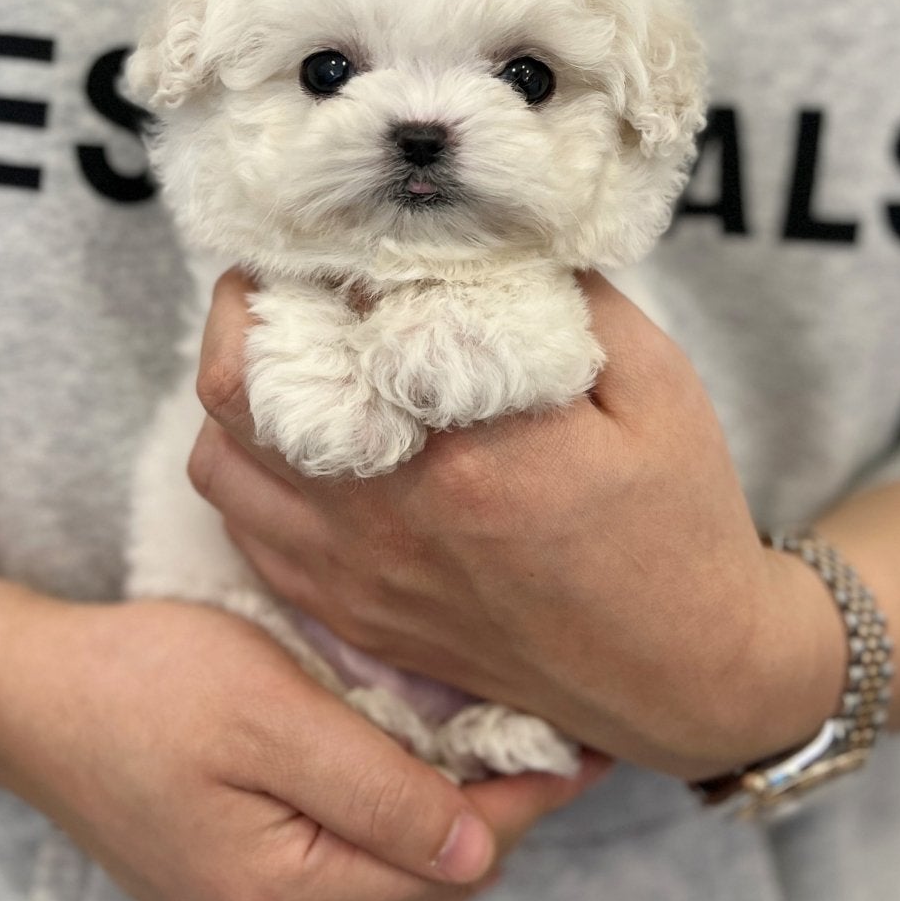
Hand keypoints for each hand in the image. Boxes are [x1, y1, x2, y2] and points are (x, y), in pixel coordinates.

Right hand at [0, 593, 608, 900]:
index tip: (587, 744)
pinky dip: (392, 834)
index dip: (526, 800)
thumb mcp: (271, 716)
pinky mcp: (229, 896)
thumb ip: (377, 789)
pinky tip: (415, 776)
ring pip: (392, 889)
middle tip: (556, 739)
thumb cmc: (144, 683)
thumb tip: (481, 848)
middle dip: (499, 816)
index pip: (448, 862)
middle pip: (427, 888)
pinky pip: (345, 879)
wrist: (26, 697)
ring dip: (448, 827)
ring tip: (505, 753)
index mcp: (283, 900)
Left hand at [187, 272, 846, 779]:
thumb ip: (568, 296)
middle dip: (245, 308)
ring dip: (236, 395)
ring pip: (217, 462)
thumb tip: (484, 232)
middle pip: (235, 384)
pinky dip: (250, 475)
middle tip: (285, 276)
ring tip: (289, 358)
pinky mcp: (353, 615)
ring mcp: (358, 574)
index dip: (321, 254)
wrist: (682, 675)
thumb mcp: (655, 383)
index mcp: (467, 445)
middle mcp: (390, 513)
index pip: (336, 317)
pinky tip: (302, 445)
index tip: (339, 225)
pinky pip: (248, 534)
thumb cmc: (679, 521)